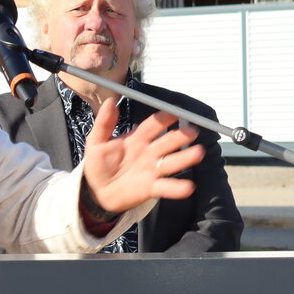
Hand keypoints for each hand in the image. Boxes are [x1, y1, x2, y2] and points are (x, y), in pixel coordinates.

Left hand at [79, 98, 203, 215]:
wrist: (95, 192)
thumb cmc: (98, 165)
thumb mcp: (95, 143)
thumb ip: (104, 123)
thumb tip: (110, 101)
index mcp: (137, 139)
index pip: (153, 125)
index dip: (163, 118)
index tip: (174, 112)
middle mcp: (149, 152)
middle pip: (167, 142)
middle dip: (180, 136)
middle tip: (192, 132)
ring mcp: (152, 170)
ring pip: (172, 162)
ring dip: (185, 158)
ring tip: (198, 153)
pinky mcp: (151, 188)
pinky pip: (166, 186)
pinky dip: (177, 187)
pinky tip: (188, 187)